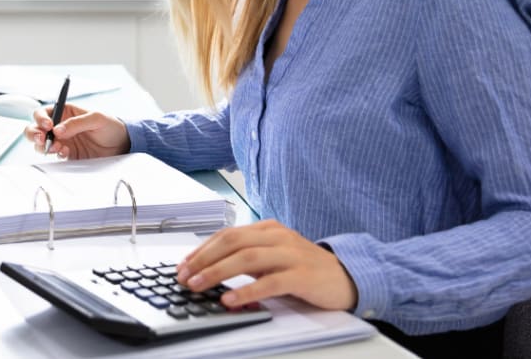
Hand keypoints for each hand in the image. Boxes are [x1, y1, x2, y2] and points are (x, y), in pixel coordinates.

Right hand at [22, 103, 128, 159]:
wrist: (122, 145)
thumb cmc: (111, 126)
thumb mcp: (97, 118)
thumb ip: (76, 123)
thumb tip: (57, 130)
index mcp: (66, 112)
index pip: (45, 112)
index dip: (41, 118)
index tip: (47, 125)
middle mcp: (60, 126)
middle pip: (36, 128)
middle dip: (34, 133)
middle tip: (42, 139)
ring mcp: (63, 141)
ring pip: (41, 143)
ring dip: (43, 145)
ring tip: (56, 147)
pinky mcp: (67, 154)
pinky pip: (54, 155)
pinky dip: (56, 154)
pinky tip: (66, 152)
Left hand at [176, 219, 357, 310]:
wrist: (347, 276)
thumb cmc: (305, 267)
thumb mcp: (273, 256)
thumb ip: (247, 258)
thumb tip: (210, 269)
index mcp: (267, 229)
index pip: (227, 235)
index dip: (202, 250)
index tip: (183, 265)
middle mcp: (277, 237)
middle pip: (232, 242)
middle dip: (203, 259)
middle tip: (184, 276)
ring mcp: (290, 254)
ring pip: (247, 258)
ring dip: (217, 273)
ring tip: (198, 286)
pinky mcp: (302, 276)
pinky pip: (269, 282)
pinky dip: (246, 291)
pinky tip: (230, 300)